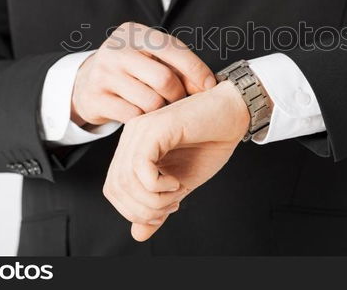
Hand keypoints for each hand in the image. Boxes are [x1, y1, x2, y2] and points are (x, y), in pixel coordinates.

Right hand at [71, 22, 215, 125]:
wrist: (84, 83)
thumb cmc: (129, 69)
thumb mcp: (148, 56)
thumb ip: (176, 64)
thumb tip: (207, 85)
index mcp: (133, 32)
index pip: (172, 48)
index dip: (196, 69)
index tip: (210, 85)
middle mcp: (116, 50)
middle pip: (164, 79)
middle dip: (178, 95)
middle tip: (180, 101)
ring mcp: (103, 74)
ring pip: (151, 102)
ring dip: (161, 110)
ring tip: (159, 108)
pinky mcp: (96, 99)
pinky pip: (134, 117)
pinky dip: (144, 120)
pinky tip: (142, 115)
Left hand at [103, 80, 250, 240]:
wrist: (233, 112)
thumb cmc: (210, 141)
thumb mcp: (181, 183)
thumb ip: (157, 205)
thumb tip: (137, 234)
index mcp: (133, 148)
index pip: (113, 190)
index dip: (133, 210)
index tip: (165, 209)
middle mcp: (131, 137)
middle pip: (115, 188)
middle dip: (142, 209)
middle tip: (172, 205)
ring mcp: (140, 130)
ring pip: (126, 180)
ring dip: (153, 199)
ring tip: (177, 193)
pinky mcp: (155, 128)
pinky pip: (141, 167)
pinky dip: (158, 185)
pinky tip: (176, 182)